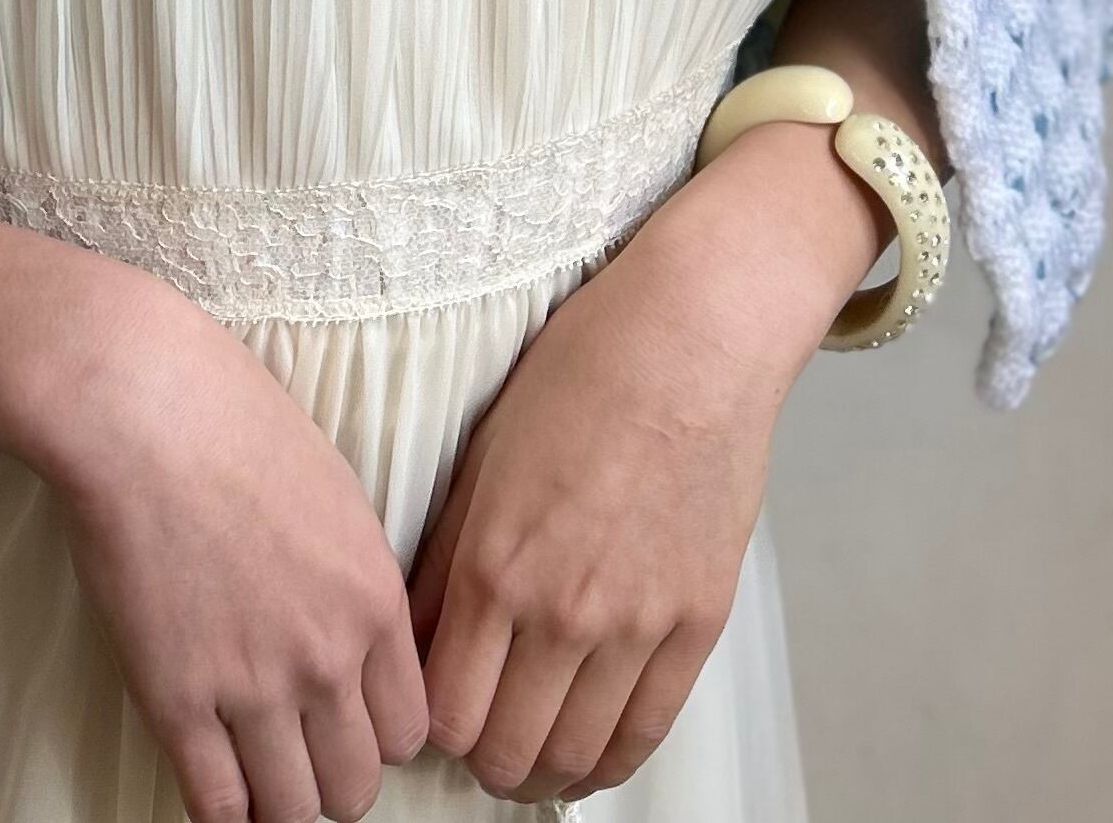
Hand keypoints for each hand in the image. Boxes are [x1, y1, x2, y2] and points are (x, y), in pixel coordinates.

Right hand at [40, 273, 430, 822]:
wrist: (141, 406)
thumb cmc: (229, 418)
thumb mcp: (333, 488)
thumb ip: (352, 574)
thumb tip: (350, 629)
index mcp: (374, 596)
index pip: (410, 728)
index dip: (375, 733)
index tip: (344, 722)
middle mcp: (328, 654)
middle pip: (356, 783)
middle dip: (329, 776)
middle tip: (296, 751)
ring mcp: (252, 683)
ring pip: (292, 811)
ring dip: (276, 802)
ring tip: (252, 769)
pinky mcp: (176, 698)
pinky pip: (217, 806)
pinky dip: (220, 810)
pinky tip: (209, 776)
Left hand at [405, 140, 853, 804]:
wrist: (690, 343)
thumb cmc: (582, 375)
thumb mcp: (483, 457)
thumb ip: (447, 557)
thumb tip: (415, 633)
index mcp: (494, 563)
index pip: (443, 708)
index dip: (426, 725)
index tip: (425, 712)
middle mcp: (562, 610)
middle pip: (503, 751)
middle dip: (479, 756)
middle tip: (474, 736)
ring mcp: (636, 625)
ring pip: (573, 758)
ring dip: (539, 771)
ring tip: (525, 752)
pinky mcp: (697, 625)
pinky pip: (646, 733)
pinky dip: (607, 762)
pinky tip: (585, 754)